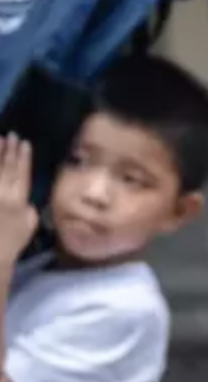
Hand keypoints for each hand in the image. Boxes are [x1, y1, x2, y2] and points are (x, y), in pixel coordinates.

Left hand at [0, 134, 38, 264]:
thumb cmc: (9, 246)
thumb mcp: (26, 230)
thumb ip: (28, 213)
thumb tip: (27, 204)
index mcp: (19, 203)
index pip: (23, 176)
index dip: (24, 158)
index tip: (25, 143)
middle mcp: (4, 196)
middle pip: (8, 169)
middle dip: (10, 151)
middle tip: (11, 135)